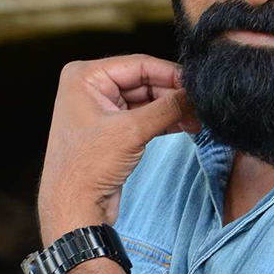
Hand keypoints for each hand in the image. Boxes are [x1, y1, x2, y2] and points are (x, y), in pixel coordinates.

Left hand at [37, 54, 199, 244]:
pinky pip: (143, 116)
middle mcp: (91, 87)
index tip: (197, 84)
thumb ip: (167, 108)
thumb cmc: (86, 168)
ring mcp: (101, 108)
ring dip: (172, 110)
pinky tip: (185, 126)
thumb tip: (194, 93)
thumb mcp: (132, 131)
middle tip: (200, 106)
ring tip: (196, 120)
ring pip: (147, 100)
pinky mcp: (112, 129)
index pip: (138, 65)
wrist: (74, 207)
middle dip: (173, 95)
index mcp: (85, 76)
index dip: (171, 74)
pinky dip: (164, 121)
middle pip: (144, 81)